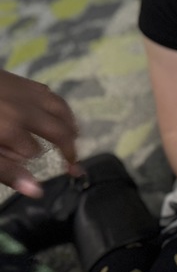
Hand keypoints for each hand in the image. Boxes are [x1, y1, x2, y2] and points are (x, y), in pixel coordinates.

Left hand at [0, 70, 79, 195]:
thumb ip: (7, 171)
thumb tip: (37, 191)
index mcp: (13, 128)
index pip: (35, 152)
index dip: (31, 162)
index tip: (27, 171)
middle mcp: (26, 108)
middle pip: (59, 129)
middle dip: (68, 147)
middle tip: (73, 162)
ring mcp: (23, 92)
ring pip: (60, 108)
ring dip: (70, 124)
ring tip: (75, 136)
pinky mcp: (18, 80)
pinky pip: (48, 93)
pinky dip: (58, 106)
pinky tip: (54, 111)